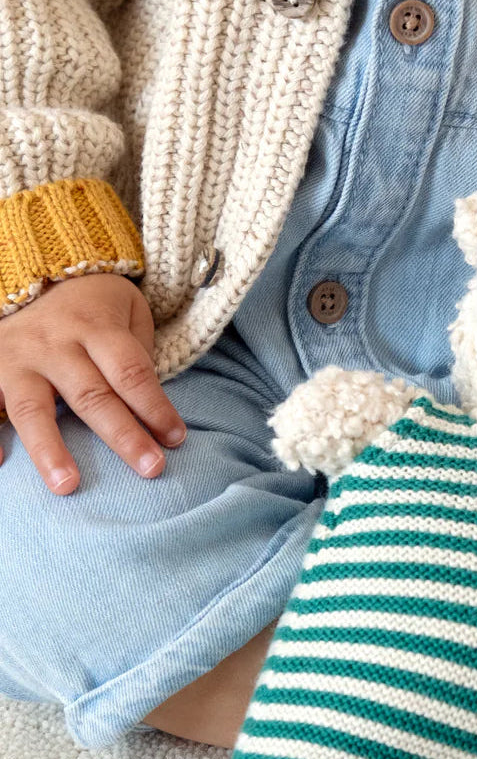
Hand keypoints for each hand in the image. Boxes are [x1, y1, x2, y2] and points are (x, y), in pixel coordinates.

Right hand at [0, 273, 185, 493]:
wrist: (37, 272)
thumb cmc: (97, 305)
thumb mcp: (130, 312)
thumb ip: (139, 357)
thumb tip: (150, 411)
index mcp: (96, 326)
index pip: (131, 373)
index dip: (156, 407)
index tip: (176, 439)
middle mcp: (54, 343)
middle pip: (91, 396)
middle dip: (123, 436)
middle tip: (151, 469)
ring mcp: (17, 358)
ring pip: (32, 408)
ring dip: (50, 449)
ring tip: (67, 485)